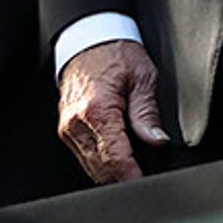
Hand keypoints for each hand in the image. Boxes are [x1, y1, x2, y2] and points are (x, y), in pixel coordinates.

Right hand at [57, 38, 168, 185]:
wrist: (87, 38)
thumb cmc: (114, 52)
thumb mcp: (142, 77)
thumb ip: (147, 113)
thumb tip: (157, 141)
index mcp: (97, 111)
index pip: (115, 159)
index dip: (132, 177)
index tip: (146, 184)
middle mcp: (76, 123)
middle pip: (101, 169)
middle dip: (124, 179)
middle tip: (146, 181)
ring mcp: (68, 128)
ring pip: (90, 167)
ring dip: (111, 174)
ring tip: (135, 173)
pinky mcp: (66, 129)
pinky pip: (84, 156)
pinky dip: (101, 163)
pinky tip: (118, 160)